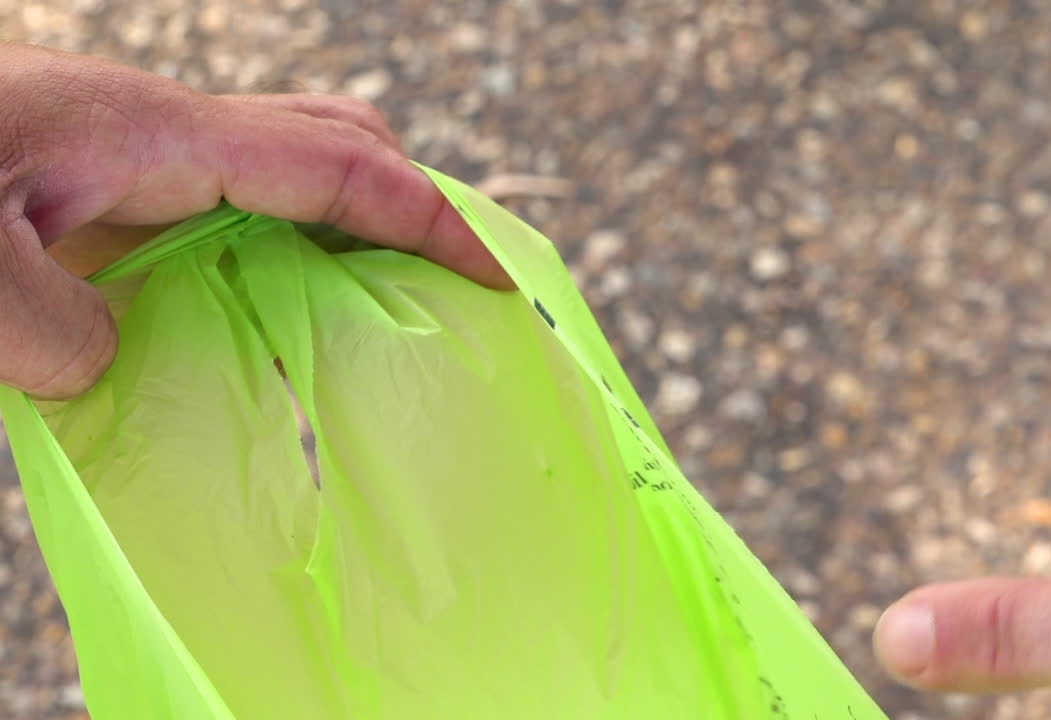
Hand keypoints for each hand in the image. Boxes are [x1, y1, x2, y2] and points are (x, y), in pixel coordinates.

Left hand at [0, 43, 509, 398]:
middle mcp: (163, 129)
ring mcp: (135, 148)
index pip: (336, 166)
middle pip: (335, 135)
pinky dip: (284, 239)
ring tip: (384, 298)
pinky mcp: (105, 177)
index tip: (494, 278)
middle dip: (412, 198)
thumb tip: (107, 365)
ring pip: (287, 157)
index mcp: (157, 137)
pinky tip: (265, 303)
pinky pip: (232, 195)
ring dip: (352, 217)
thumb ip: (55, 331)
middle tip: (455, 276)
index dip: (427, 218)